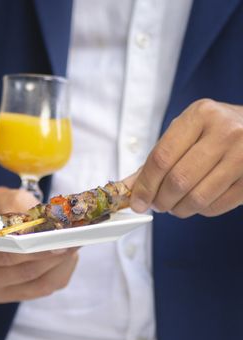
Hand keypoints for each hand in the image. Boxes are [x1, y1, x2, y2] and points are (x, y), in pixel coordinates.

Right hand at [0, 187, 78, 303]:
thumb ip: (14, 203)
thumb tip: (44, 218)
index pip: (4, 253)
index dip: (34, 246)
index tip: (60, 233)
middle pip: (24, 271)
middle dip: (54, 253)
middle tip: (78, 236)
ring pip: (37, 284)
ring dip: (61, 263)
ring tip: (77, 243)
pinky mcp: (10, 297)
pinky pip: (42, 289)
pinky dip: (60, 271)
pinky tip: (68, 255)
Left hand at [130, 99, 242, 217]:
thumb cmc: (213, 132)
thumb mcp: (184, 134)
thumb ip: (155, 160)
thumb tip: (126, 189)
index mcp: (200, 115)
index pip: (162, 158)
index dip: (145, 186)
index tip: (137, 202)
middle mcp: (225, 131)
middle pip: (178, 180)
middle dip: (161, 201)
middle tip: (157, 205)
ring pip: (198, 198)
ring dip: (179, 209)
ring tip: (175, 205)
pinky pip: (218, 205)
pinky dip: (201, 211)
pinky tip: (198, 202)